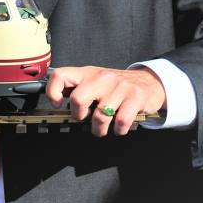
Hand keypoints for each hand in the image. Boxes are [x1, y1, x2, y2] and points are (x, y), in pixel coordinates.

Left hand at [44, 65, 165, 135]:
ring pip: (100, 116)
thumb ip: (78, 88)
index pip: (61, 75)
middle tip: (85, 118)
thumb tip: (58, 101)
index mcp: (88, 73)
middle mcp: (102, 77)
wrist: (148, 82)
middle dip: (79, 115)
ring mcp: (120, 87)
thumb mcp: (94, 81)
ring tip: (101, 128)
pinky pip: (121, 122)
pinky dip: (118, 130)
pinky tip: (118, 127)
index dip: (53, 91)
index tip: (58, 103)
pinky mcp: (136, 98)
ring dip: (99, 129)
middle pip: (78, 99)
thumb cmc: (116, 85)